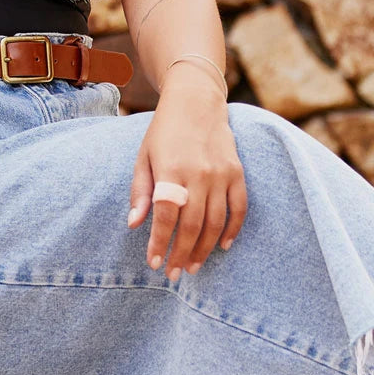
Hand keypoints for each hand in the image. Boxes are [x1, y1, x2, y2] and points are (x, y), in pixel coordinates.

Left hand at [127, 65, 246, 279]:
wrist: (196, 100)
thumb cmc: (164, 131)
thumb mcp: (144, 157)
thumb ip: (140, 192)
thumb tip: (134, 225)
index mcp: (171, 170)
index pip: (166, 216)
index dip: (160, 243)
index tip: (155, 263)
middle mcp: (198, 174)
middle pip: (192, 225)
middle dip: (181, 253)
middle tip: (174, 273)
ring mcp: (221, 174)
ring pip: (216, 223)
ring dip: (204, 249)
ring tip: (192, 266)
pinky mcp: (237, 173)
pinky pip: (238, 209)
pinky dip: (232, 230)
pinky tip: (222, 246)